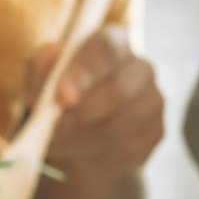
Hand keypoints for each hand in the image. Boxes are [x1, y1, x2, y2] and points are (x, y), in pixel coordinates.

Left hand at [27, 26, 163, 174]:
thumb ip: (43, 68)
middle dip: (81, 115)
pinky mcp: (157, 132)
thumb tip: (51, 52)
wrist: (79, 139)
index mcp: (113, 43)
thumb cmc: (58, 101)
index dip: (84, 72)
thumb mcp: (42, 83)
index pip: (106, 49)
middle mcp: (141, 67)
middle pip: (120, 91)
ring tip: (57, 143)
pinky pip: (127, 149)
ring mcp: (154, 100)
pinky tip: (80, 152)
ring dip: (83, 139)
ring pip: (121, 125)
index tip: (61, 97)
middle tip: (52, 131)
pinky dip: (97, 155)